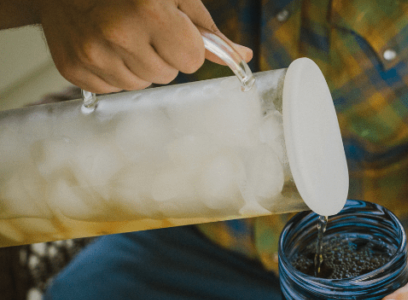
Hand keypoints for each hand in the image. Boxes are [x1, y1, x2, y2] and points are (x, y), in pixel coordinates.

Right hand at [33, 0, 252, 92]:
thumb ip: (208, 30)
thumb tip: (243, 57)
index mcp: (149, 12)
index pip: (193, 60)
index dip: (186, 43)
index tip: (170, 26)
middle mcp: (118, 34)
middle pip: (169, 75)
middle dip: (163, 54)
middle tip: (141, 28)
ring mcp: (92, 55)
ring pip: (143, 85)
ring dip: (139, 65)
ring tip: (122, 36)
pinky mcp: (74, 70)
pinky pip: (115, 89)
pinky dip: (114, 71)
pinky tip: (104, 45)